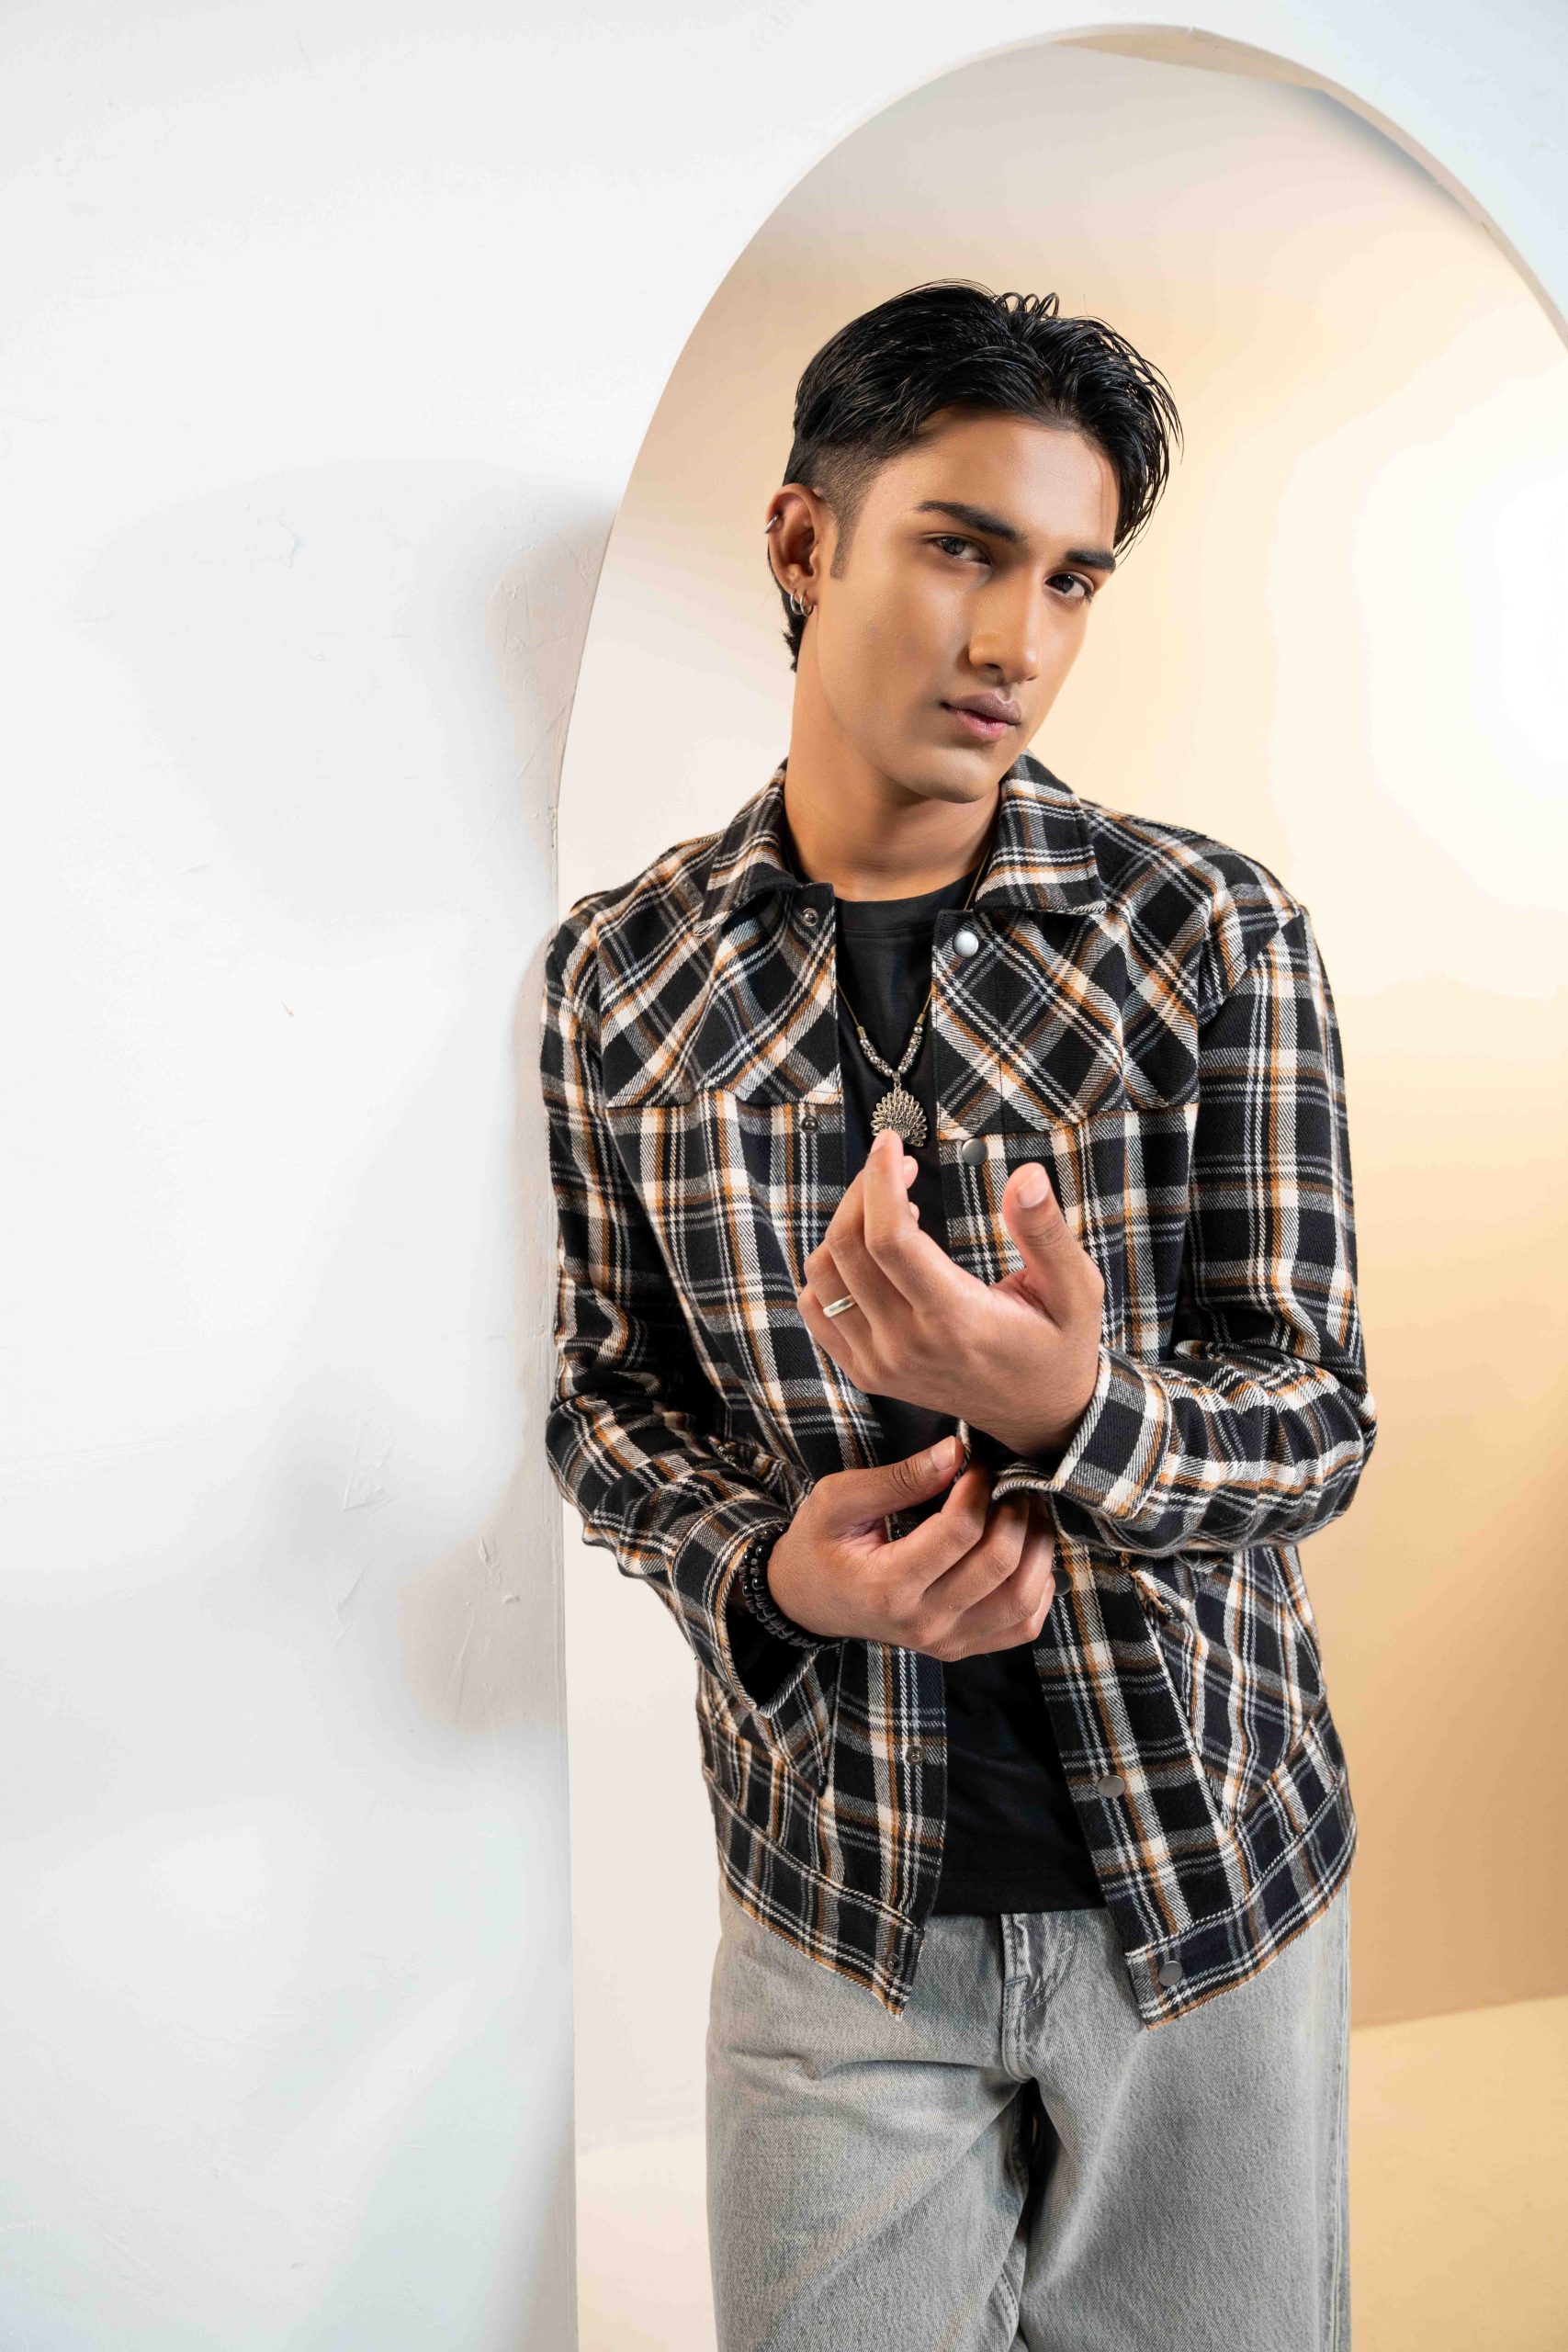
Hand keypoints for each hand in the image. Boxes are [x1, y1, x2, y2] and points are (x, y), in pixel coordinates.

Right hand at [765, 1436, 1056, 1662]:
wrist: (806, 1601)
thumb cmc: (819, 1544)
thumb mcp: (838, 1500)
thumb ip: (897, 1478)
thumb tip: (955, 1452)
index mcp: (887, 1585)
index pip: (959, 1531)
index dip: (978, 1486)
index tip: (974, 1462)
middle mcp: (923, 1622)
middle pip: (999, 1563)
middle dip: (1014, 1510)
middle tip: (1007, 1482)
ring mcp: (946, 1642)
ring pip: (1022, 1597)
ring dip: (1035, 1546)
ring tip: (1022, 1510)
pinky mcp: (962, 1647)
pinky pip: (1023, 1624)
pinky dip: (1037, 1586)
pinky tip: (1024, 1553)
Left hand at [795, 1129, 1103, 1461]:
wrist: (1040, 1417)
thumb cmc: (1059, 1345)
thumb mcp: (1075, 1289)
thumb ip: (1046, 1233)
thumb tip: (1026, 1175)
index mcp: (956, 1320)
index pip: (889, 1239)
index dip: (880, 1180)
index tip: (892, 1142)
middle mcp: (907, 1345)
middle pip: (848, 1247)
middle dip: (864, 1189)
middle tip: (897, 1165)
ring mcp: (879, 1363)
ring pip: (824, 1275)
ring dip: (846, 1225)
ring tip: (892, 1208)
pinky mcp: (865, 1371)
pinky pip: (817, 1309)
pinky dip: (831, 1269)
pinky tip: (871, 1252)